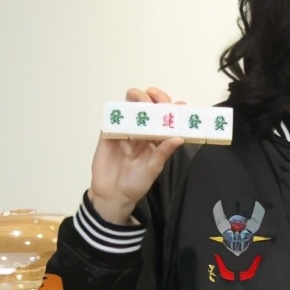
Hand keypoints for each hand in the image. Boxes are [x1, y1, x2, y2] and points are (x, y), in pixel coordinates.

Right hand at [88, 87, 184, 224]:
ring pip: (130, 111)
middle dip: (151, 99)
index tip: (178, 104)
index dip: (171, 110)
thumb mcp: (154, 168)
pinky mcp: (108, 134)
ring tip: (135, 95)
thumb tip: (180, 138)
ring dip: (134, 100)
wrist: (112, 194)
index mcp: (156, 139)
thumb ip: (164, 151)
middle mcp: (142, 132)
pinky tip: (122, 110)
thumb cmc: (137, 182)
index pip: (165, 120)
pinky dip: (118, 114)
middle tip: (151, 94)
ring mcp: (125, 132)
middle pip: (148, 110)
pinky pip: (113, 121)